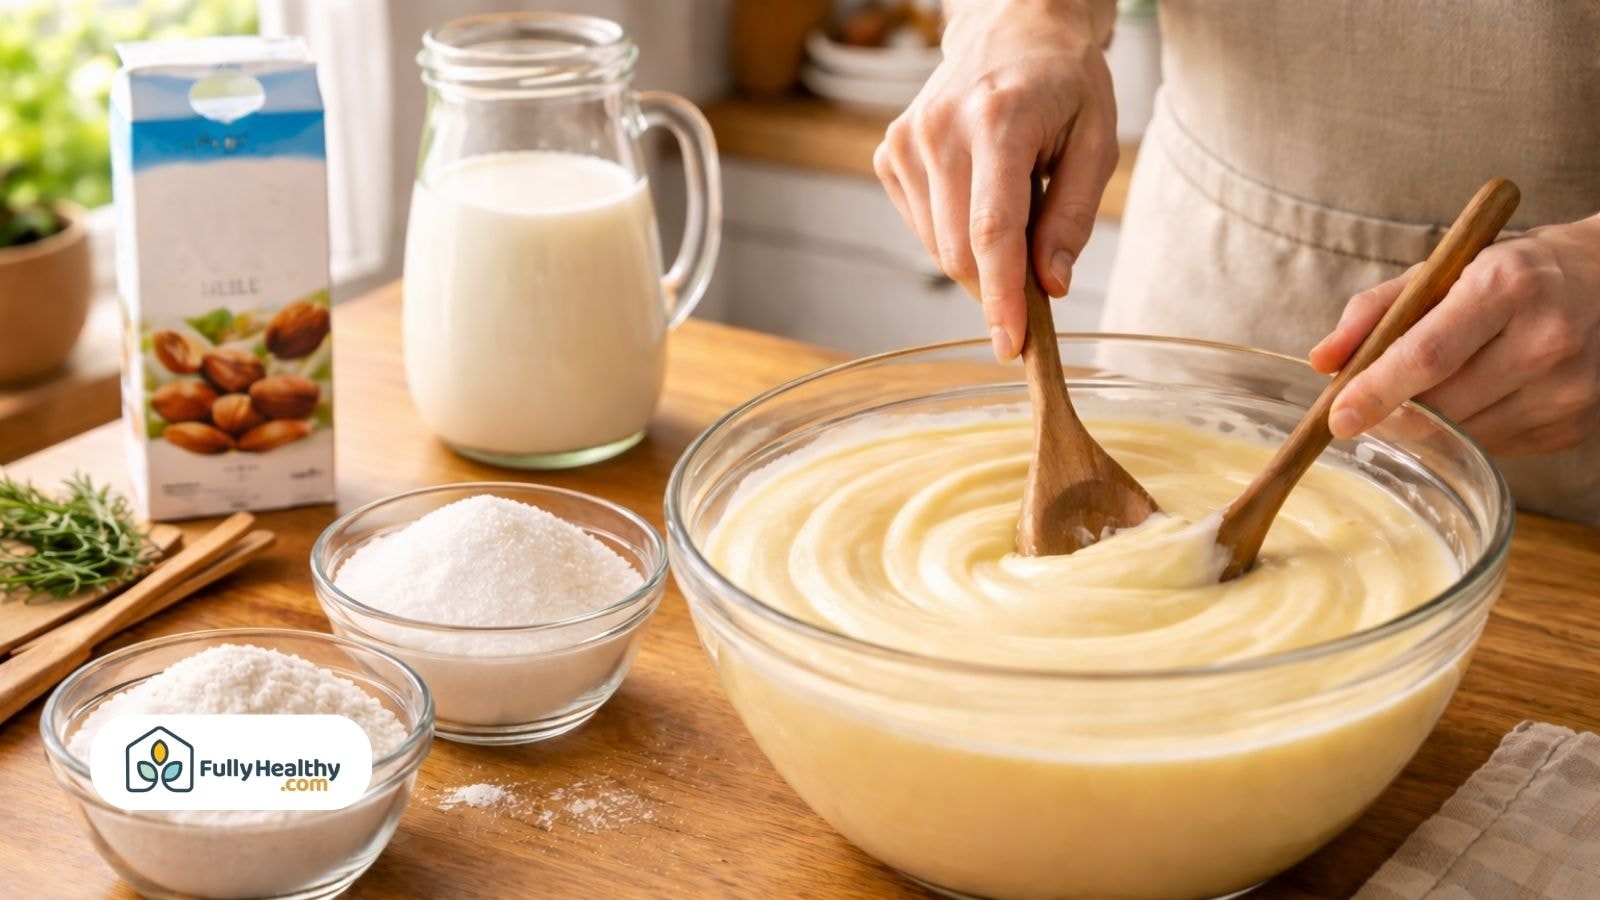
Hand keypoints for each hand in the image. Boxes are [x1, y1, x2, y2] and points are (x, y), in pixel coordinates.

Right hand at [874, 0, 1117, 360]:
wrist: (1011, 28)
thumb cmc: (1063, 84)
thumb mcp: (1096, 142)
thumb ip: (1073, 217)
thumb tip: (1050, 286)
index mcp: (998, 120)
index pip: (991, 231)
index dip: (1002, 297)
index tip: (1012, 344)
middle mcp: (940, 129)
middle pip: (959, 251)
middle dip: (997, 287)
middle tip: (1035, 288)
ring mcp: (907, 141)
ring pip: (937, 247)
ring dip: (978, 259)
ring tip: (1012, 208)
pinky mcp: (890, 153)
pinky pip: (922, 227)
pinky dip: (954, 235)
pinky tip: (978, 196)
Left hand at [1310, 215, 1599, 455]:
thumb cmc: (1514, 272)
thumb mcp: (1445, 268)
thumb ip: (1376, 311)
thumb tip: (1322, 362)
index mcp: (1508, 287)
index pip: (1428, 355)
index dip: (1376, 391)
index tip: (1337, 418)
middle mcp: (1546, 340)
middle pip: (1440, 406)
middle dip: (1391, 412)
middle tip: (1367, 402)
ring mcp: (1568, 390)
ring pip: (1461, 437)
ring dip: (1428, 423)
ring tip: (1437, 384)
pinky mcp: (1574, 427)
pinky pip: (1491, 449)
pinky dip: (1466, 431)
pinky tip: (1481, 393)